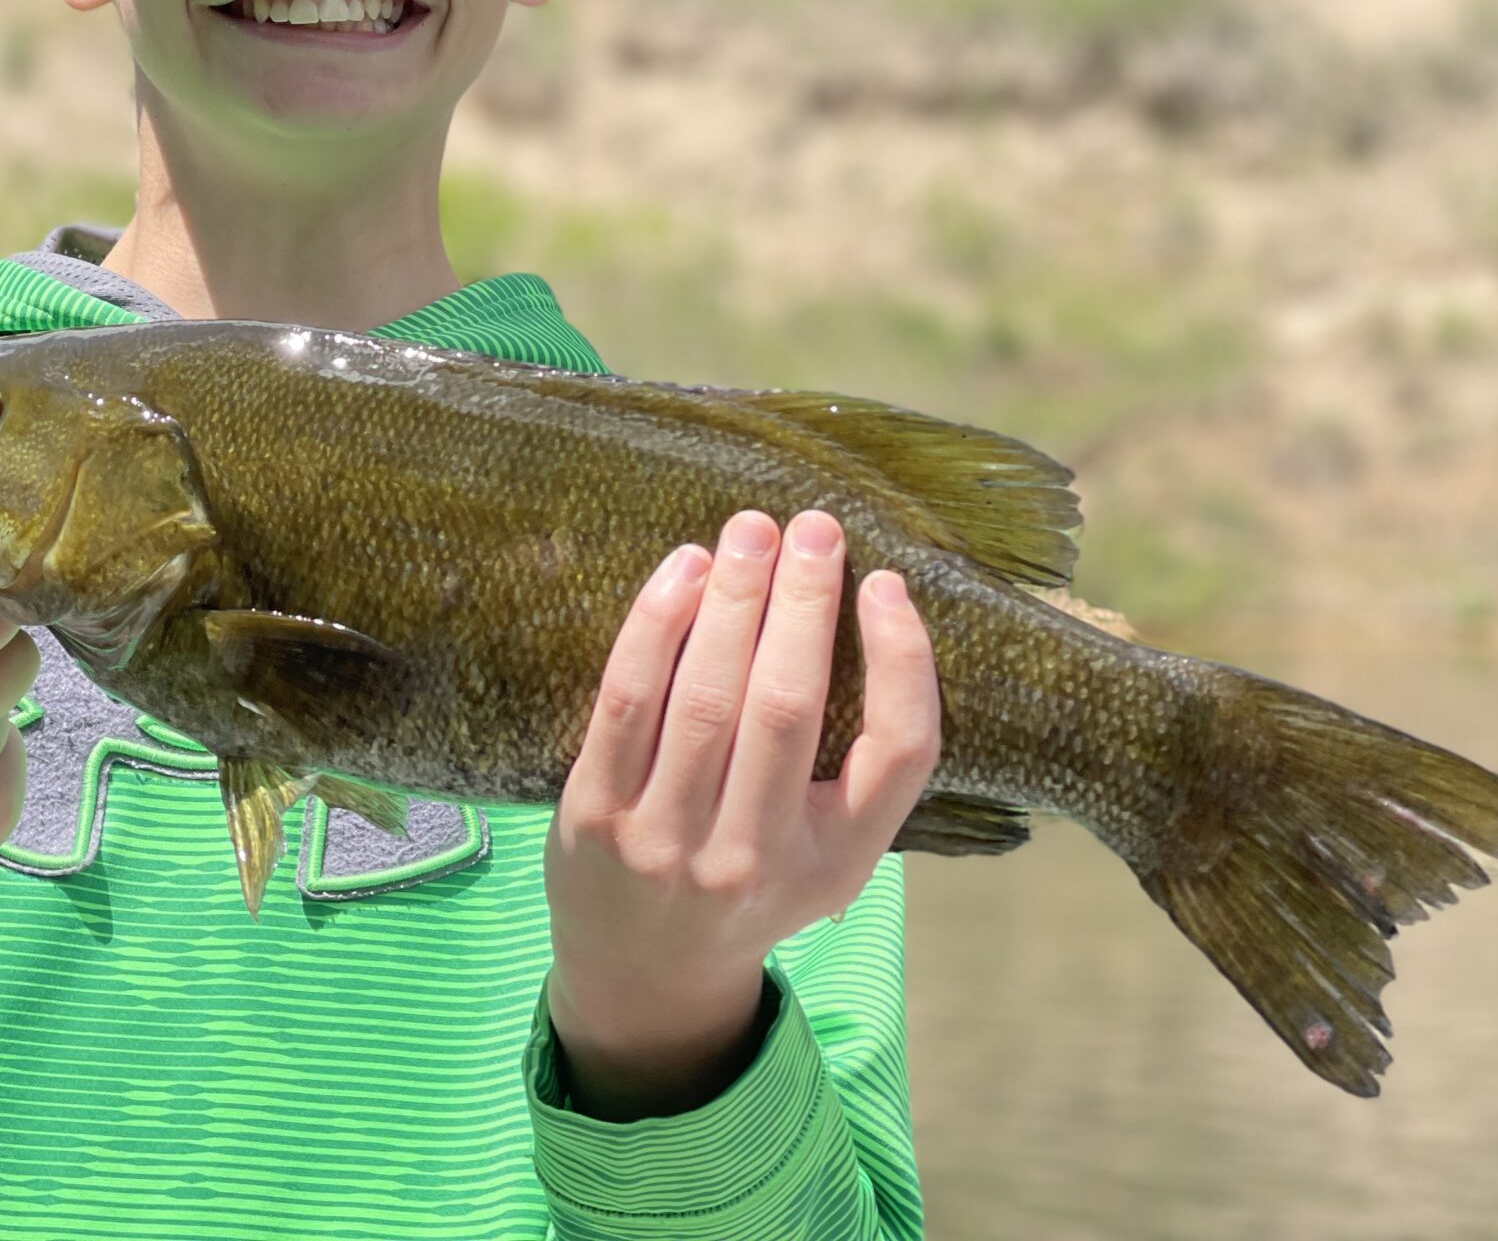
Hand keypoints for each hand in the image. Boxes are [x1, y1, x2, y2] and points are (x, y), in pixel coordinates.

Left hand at [542, 510, 940, 1119]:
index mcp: (837, 862)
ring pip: (707, 697)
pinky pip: (627, 702)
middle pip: (789, 708)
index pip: (898, 754)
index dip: (902, 659)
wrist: (644, 972)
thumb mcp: (833, 849)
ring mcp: (668, 844)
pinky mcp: (594, 819)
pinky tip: (683, 570)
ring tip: (751, 531)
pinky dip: (657, 628)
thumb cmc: (755, 877)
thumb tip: (880, 606)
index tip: (885, 582)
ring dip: (733, 600)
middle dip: (803, 603)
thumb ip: (866, 760)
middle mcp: (756, 859)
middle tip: (814, 524)